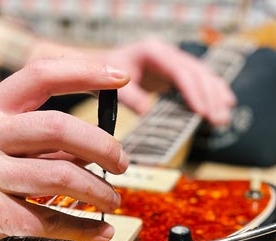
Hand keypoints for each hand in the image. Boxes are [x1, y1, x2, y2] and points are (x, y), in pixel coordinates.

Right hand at [0, 58, 128, 240]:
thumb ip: (24, 140)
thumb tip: (84, 147)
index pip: (39, 75)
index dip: (84, 72)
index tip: (118, 77)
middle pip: (58, 127)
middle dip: (103, 146)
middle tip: (122, 163)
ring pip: (59, 177)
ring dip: (97, 191)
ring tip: (111, 200)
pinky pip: (46, 221)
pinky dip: (81, 228)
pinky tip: (96, 230)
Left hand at [28, 38, 235, 125]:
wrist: (86, 68)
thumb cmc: (95, 75)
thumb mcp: (109, 86)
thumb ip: (127, 96)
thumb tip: (147, 110)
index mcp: (152, 52)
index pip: (180, 71)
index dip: (194, 92)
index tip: (202, 111)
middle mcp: (164, 54)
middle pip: (195, 73)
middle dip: (209, 96)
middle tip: (219, 118)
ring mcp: (168, 63)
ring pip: (199, 76)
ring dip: (213, 95)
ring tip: (224, 115)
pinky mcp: (167, 75)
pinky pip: (193, 83)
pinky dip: (207, 94)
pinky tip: (220, 106)